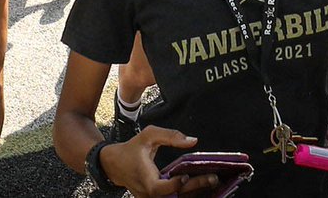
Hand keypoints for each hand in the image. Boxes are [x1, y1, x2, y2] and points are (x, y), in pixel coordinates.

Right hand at [98, 127, 216, 197]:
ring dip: (195, 192)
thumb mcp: (148, 136)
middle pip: (176, 196)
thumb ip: (170, 135)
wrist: (113, 165)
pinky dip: (187, 193)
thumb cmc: (131, 149)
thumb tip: (193, 141)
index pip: (162, 189)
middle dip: (196, 188)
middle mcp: (150, 195)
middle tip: (213, 178)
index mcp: (146, 181)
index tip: (185, 175)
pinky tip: (201, 186)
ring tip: (211, 182)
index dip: (175, 184)